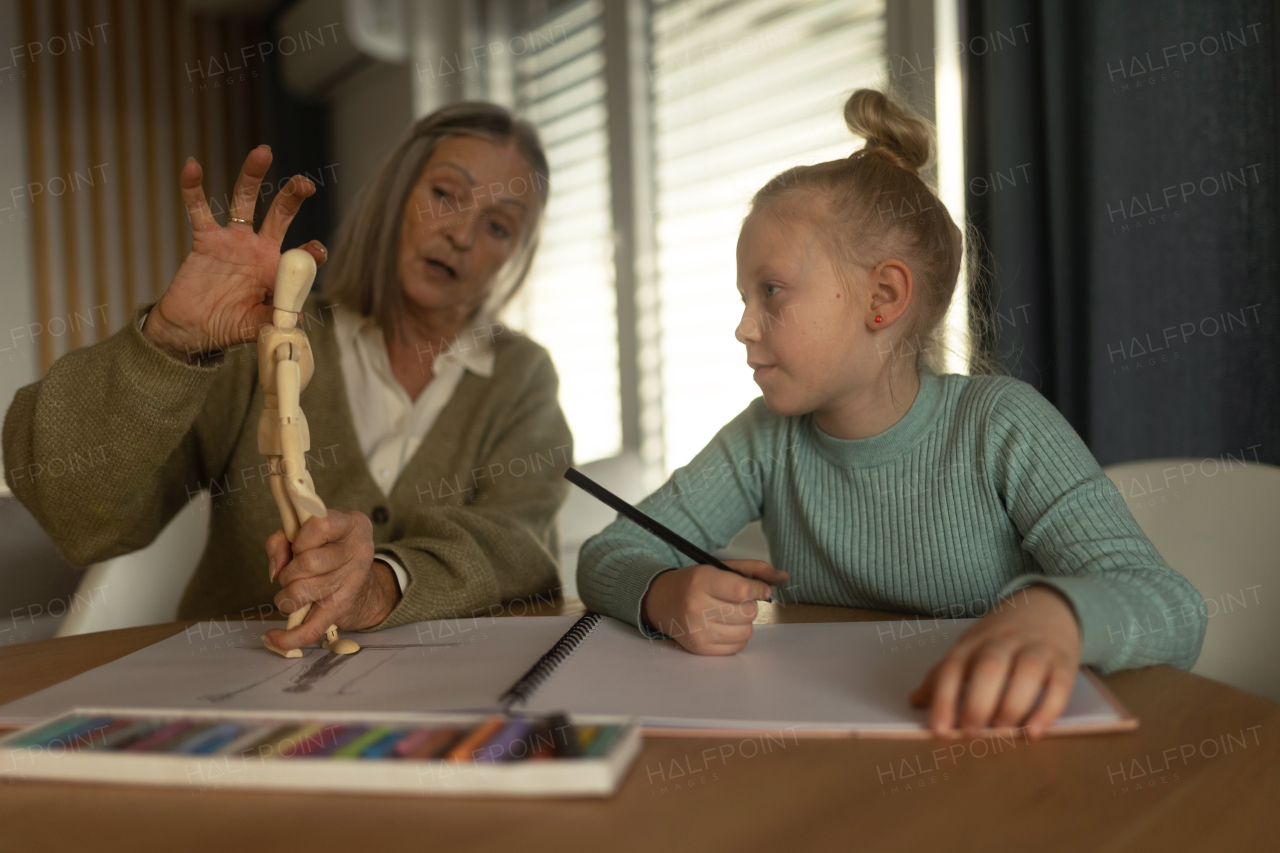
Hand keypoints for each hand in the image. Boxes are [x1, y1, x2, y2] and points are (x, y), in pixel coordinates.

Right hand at [142, 145, 328, 361]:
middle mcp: (258, 250)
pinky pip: (198, 209)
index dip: (311, 252)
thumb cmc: (227, 327)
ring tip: (263, 152)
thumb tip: (294, 315)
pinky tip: (193, 165)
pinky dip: (193, 188)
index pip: (300, 255)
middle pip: (279, 215)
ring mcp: (232, 241)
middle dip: (293, 197)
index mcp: (276, 271)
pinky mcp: (204, 240)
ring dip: (252, 176)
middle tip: (305, 183)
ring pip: (244, 201)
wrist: (191, 331)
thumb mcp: (252, 327)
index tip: (316, 250)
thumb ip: (272, 319)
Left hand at [262, 510, 401, 650]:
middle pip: (308, 563)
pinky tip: (273, 636)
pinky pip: (312, 628)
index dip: (301, 537)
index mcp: (352, 525)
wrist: (361, 581)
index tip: (298, 545)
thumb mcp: (308, 532)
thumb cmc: (328, 550)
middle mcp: (358, 551)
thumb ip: (282, 540)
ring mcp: (352, 582)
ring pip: (302, 592)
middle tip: (292, 572)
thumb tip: (275, 570)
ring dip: (285, 594)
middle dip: (289, 570)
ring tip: (290, 590)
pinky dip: (289, 636)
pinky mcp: (342, 609)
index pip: (320, 524)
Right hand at [641, 560, 788, 654]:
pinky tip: (724, 626)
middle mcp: (696, 607)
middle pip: (748, 613)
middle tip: (736, 601)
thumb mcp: (720, 567)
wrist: (662, 600)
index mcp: (701, 581)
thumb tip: (784, 577)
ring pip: (746, 632)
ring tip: (729, 613)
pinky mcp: (699, 648)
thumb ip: (754, 570)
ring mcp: (697, 630)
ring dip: (744, 622)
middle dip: (749, 605)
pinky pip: (737, 647)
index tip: (760, 589)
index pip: (744, 590)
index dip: (759, 590)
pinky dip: (736, 637)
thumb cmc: (695, 582)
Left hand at [909, 585, 1081, 740]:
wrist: (1048, 607)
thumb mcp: (968, 648)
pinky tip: (1035, 731)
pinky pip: (1060, 684)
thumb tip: (915, 701)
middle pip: (990, 666)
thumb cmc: (1000, 637)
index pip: (954, 667)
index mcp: (973, 642)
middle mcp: (1003, 642)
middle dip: (979, 702)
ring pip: (1027, 672)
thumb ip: (944, 675)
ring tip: (1002, 731)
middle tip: (972, 733)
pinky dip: (1048, 709)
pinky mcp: (1063, 661)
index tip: (938, 730)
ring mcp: (1036, 649)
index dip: (943, 698)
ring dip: (1013, 705)